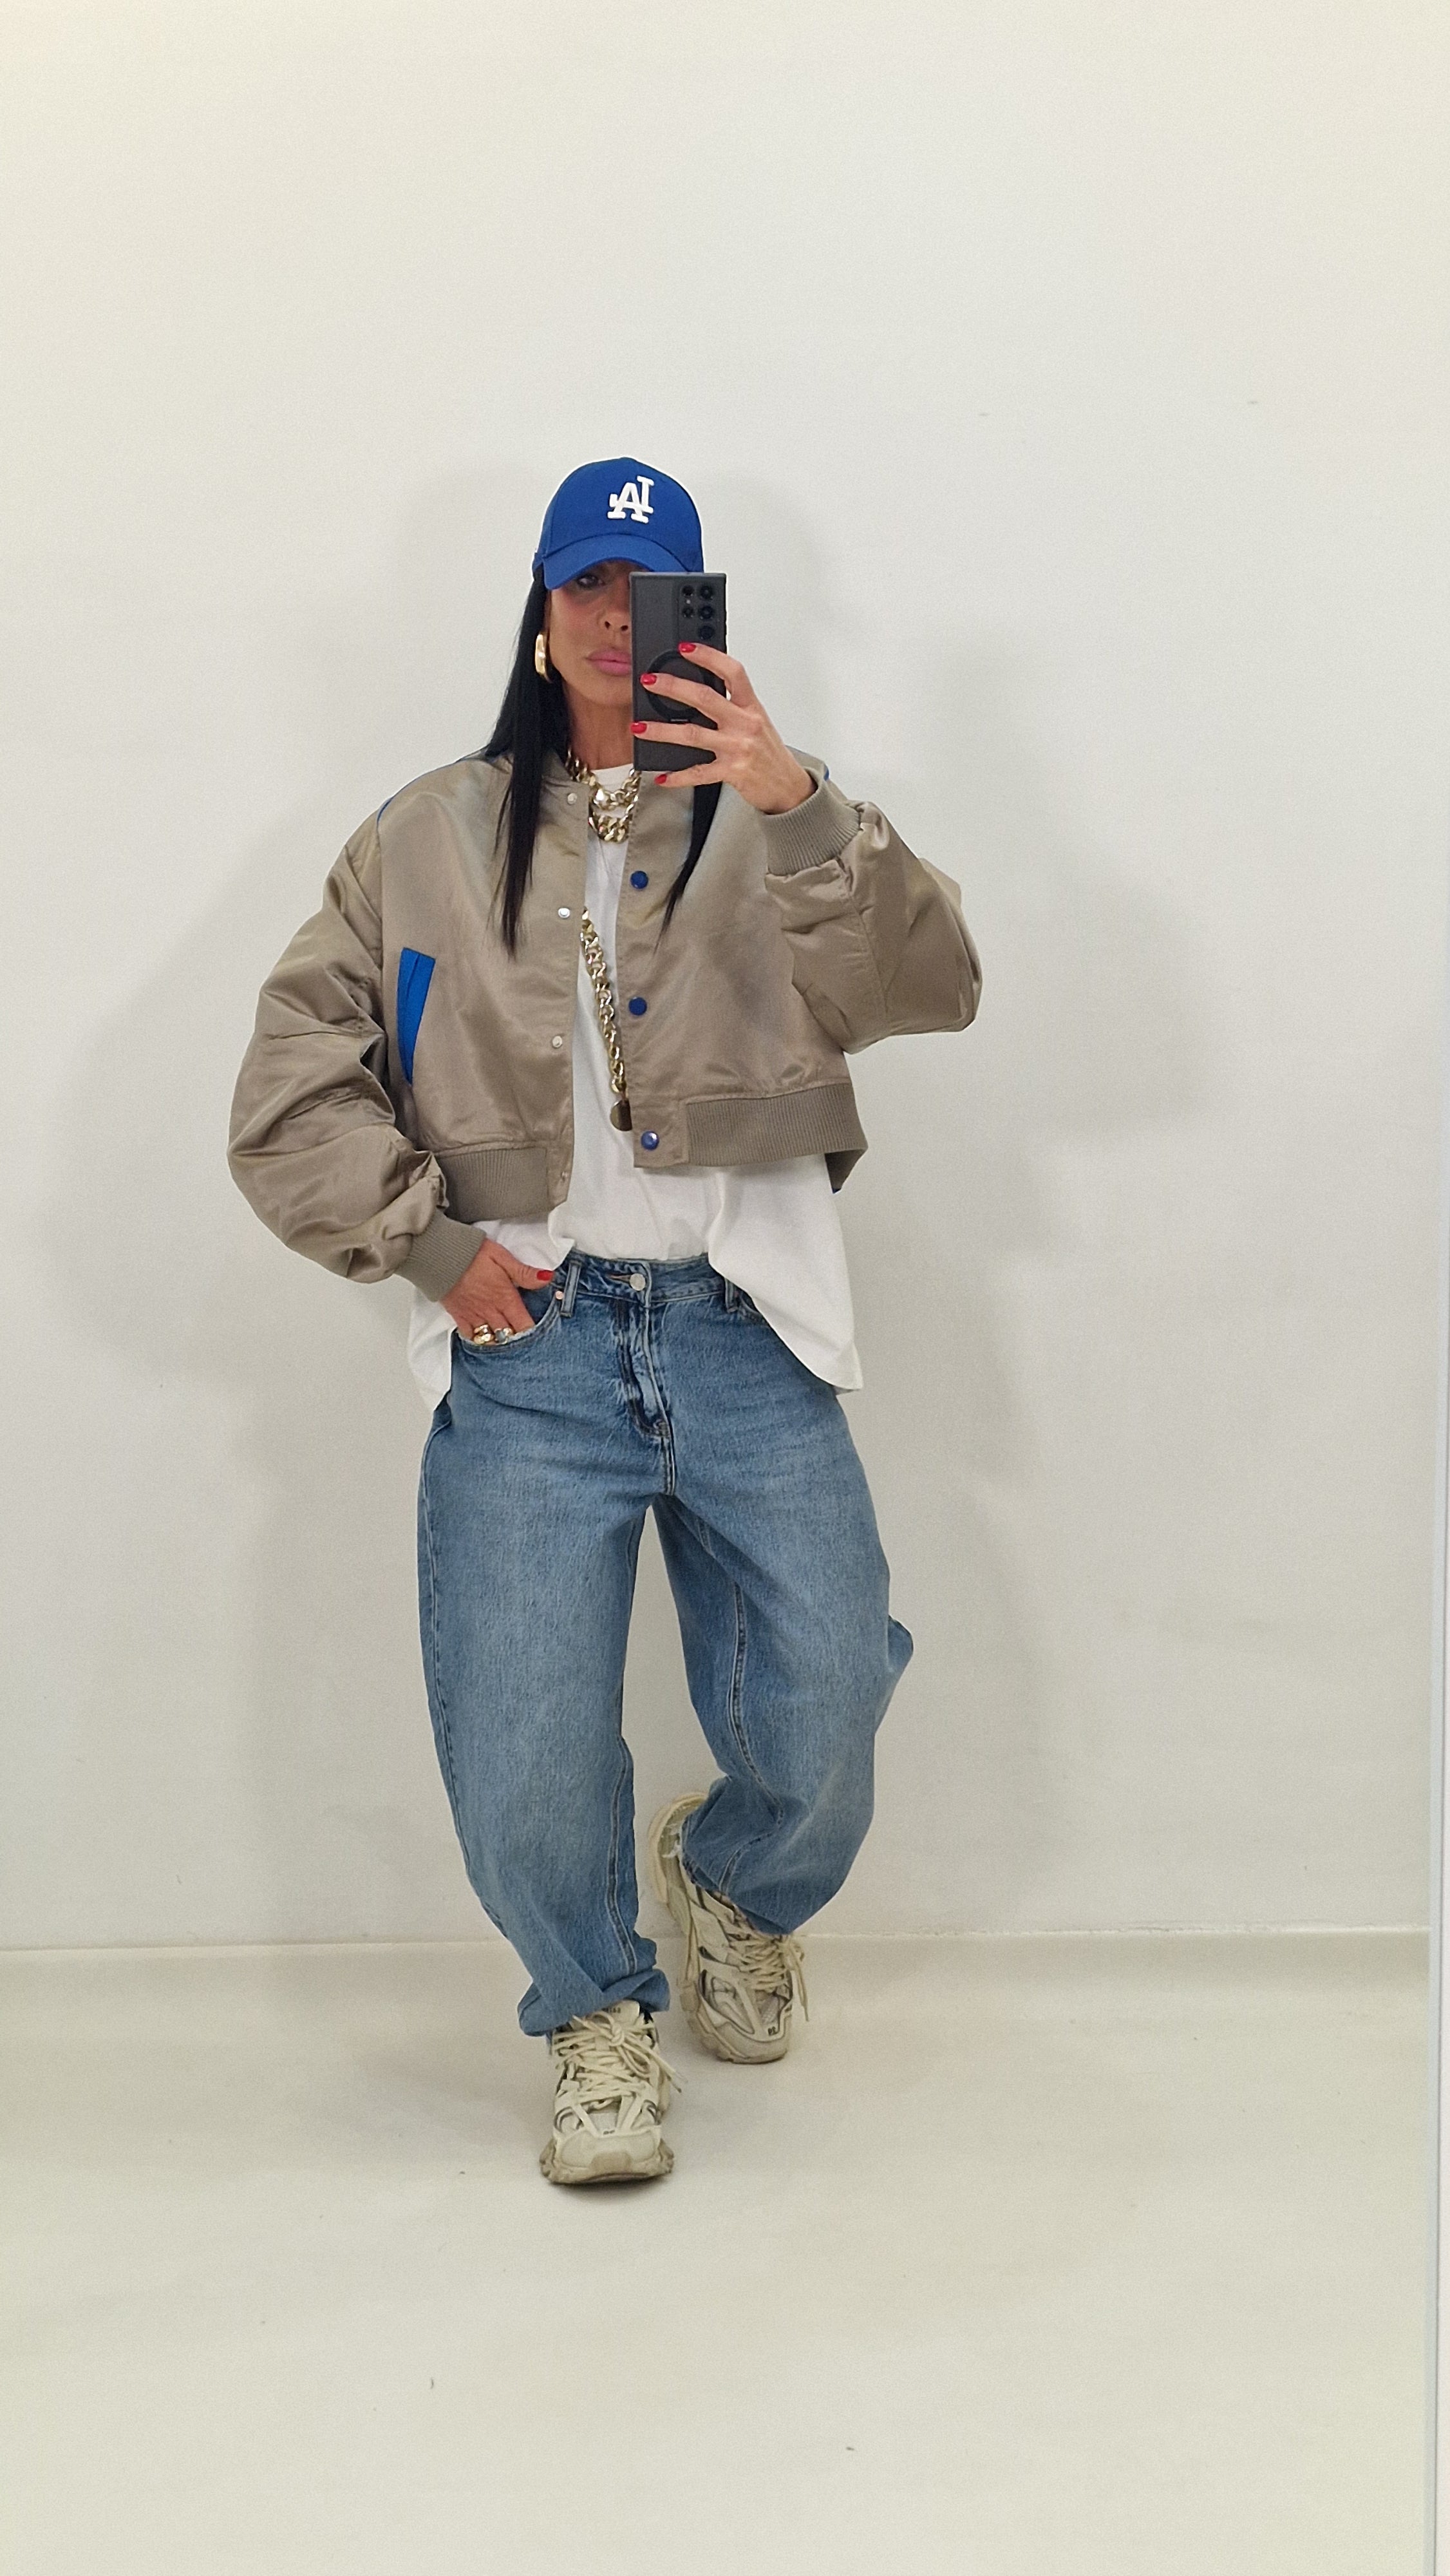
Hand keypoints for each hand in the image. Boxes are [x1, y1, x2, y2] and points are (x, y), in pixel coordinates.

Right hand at [442, 1240, 554, 1338]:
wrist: (439, 1255)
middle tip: (522, 1340)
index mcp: (505, 1298)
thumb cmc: (471, 1253)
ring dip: (499, 1341)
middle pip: (508, 1336)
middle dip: (516, 1340)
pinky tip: (482, 1337)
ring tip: (505, 1340)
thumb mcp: (502, 1257)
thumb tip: (547, 1279)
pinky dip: (477, 1339)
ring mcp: (474, 1315)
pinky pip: (469, 1335)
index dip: (531, 1332)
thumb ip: (524, 1272)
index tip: (538, 1334)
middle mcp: (491, 1311)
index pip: (523, 1325)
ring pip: (490, 1340)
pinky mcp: (458, 1315)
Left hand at [631, 644, 814, 813]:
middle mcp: (745, 723)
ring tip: (639, 727)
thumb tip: (697, 691)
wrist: (788, 786)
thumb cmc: (769, 752)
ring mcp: (738, 748)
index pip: (732, 671)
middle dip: (672, 687)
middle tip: (649, 681)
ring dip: (661, 730)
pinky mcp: (732, 772)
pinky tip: (663, 776)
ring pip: (693, 734)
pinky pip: (699, 772)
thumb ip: (732, 706)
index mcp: (751, 706)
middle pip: (704, 698)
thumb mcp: (756, 722)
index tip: (685, 648)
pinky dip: (678, 775)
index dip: (708, 656)